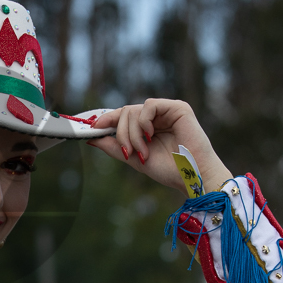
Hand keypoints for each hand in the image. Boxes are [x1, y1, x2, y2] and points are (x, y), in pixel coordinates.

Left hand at [87, 98, 232, 193]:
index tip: (92, 128)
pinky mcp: (178, 107)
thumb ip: (113, 147)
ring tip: (143, 151)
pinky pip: (149, 106)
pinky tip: (150, 136)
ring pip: (133, 110)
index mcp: (148, 127)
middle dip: (121, 134)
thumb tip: (91, 138)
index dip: (106, 120)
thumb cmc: (168, 170)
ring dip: (132, 134)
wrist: (191, 176)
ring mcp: (167, 110)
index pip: (123, 117)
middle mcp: (157, 116)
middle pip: (125, 112)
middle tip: (127, 152)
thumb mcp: (133, 158)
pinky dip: (144, 122)